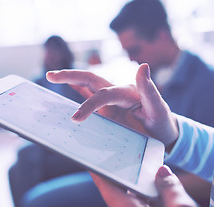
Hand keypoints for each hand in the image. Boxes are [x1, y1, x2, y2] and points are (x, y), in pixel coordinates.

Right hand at [46, 63, 177, 148]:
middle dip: (70, 76)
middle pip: (90, 79)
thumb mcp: (159, 110)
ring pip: (86, 85)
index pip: (103, 94)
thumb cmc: (161, 124)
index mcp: (126, 92)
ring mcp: (110, 100)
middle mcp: (115, 92)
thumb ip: (150, 90)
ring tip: (51, 76)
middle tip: (50, 76)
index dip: (89, 104)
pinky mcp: (107, 108)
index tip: (75, 119)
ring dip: (69, 79)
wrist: (163, 134)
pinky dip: (77, 90)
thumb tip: (143, 65)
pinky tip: (66, 87)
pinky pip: (89, 96)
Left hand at [90, 166, 213, 206]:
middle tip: (141, 165)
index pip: (107, 189)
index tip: (91, 161)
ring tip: (162, 183)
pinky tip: (169, 205)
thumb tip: (161, 173)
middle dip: (134, 182)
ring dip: (149, 197)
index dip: (99, 173)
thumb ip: (170, 188)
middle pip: (125, 197)